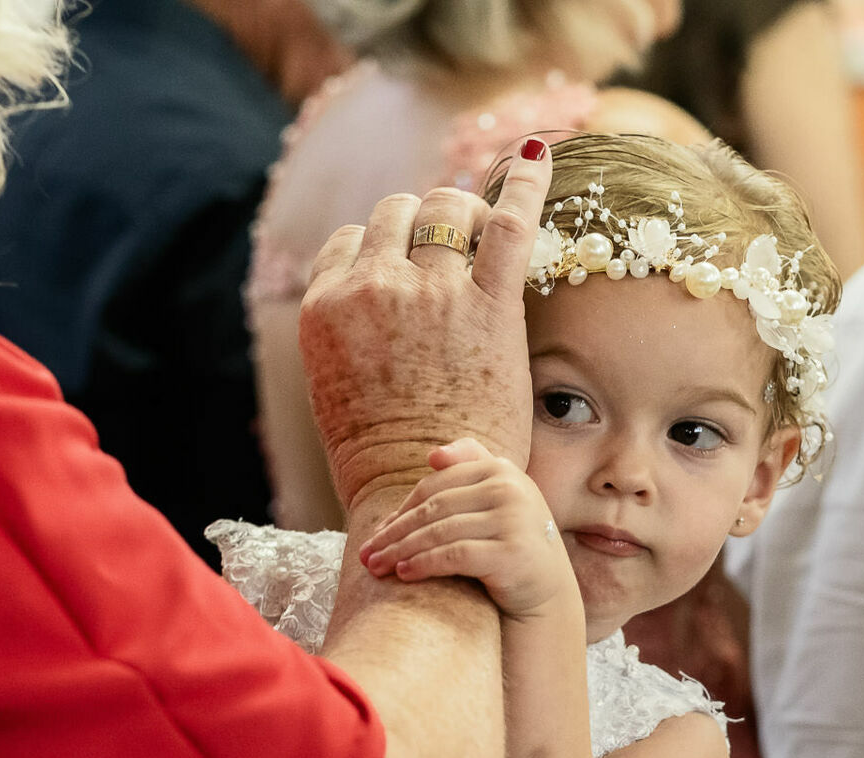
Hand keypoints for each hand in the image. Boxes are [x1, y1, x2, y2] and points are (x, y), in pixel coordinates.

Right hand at [297, 138, 552, 512]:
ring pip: (445, 207)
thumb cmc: (383, 456)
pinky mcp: (488, 304)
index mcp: (325, 307)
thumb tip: (370, 304)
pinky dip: (527, 183)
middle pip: (397, 211)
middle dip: (422, 226)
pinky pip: (509, 221)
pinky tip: (538, 156)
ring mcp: (431, 291)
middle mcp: (372, 286)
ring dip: (462, 214)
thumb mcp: (336, 385)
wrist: (419, 495)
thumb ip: (348, 331)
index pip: (352, 239)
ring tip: (481, 236)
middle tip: (448, 255)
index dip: (382, 249)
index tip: (404, 270)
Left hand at [356, 439, 576, 620]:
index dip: (401, 510)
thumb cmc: (510, 543)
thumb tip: (432, 455)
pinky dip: (424, 564)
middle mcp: (510, 488)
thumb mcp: (496, 501)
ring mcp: (513, 519)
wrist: (546, 590)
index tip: (377, 533)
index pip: (436, 485)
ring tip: (376, 568)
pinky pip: (454, 555)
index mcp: (501, 469)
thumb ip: (471, 470)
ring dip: (401, 551)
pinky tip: (404, 573)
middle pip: (434, 508)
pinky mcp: (511, 553)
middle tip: (366, 555)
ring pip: (439, 531)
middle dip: (394, 533)